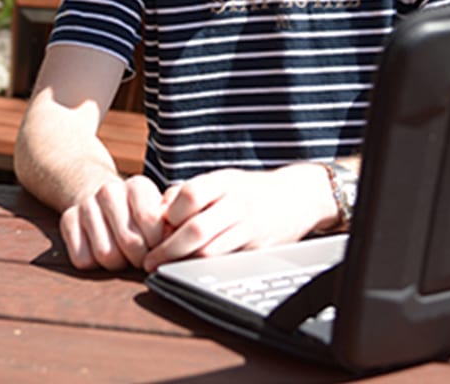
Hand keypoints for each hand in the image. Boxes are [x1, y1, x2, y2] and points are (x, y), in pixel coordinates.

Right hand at [58, 175, 166, 270]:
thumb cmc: (135, 210)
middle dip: (140, 259)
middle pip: (129, 242)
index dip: (159, 244)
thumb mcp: (158, 210)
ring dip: (118, 264)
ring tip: (123, 255)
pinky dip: (94, 264)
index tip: (160, 249)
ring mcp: (86, 205)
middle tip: (142, 259)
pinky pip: (82, 259)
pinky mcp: (67, 221)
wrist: (95, 192)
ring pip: (105, 254)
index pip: (151, 222)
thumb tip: (180, 243)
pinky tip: (101, 252)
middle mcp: (109, 191)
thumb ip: (172, 225)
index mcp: (137, 186)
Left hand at [143, 164, 336, 272]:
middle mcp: (237, 204)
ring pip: (209, 252)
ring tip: (167, 268)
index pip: (189, 194)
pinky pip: (226, 263)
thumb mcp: (221, 180)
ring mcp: (249, 228)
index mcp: (224, 182)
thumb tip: (157, 211)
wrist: (298, 198)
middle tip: (151, 262)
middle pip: (196, 229)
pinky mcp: (258, 250)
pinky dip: (205, 269)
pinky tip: (193, 270)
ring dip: (183, 263)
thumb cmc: (249, 191)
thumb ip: (189, 192)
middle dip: (168, 249)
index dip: (169, 213)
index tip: (159, 226)